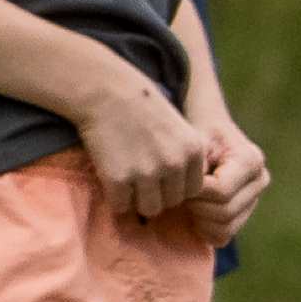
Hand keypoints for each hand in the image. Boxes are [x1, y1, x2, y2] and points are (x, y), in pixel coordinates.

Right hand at [78, 72, 207, 220]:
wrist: (107, 92)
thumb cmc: (143, 109)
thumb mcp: (181, 130)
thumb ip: (186, 158)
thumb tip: (187, 194)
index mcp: (193, 152)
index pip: (193, 191)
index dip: (176, 187)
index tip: (161, 178)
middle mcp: (174, 165)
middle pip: (172, 203)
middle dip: (157, 195)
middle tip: (140, 180)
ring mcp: (146, 173)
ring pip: (149, 209)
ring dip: (137, 201)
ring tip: (128, 183)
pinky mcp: (118, 178)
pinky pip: (121, 206)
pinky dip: (116, 199)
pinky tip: (112, 180)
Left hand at [187, 124, 271, 245]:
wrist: (208, 134)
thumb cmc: (196, 134)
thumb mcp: (194, 140)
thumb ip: (195, 166)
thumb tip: (191, 193)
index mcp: (251, 160)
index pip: (221, 191)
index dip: (194, 192)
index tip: (177, 182)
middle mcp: (261, 180)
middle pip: (225, 212)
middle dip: (196, 205)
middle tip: (179, 193)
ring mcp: (256, 198)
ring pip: (225, 227)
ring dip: (198, 218)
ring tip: (187, 201)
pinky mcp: (246, 213)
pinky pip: (224, 236)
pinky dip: (205, 230)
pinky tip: (194, 214)